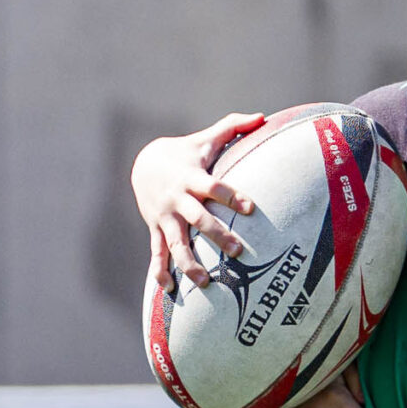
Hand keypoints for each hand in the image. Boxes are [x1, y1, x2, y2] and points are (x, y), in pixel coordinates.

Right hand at [133, 113, 265, 295]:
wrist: (144, 164)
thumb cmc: (186, 152)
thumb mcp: (206, 138)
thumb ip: (233, 127)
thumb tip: (262, 116)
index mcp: (192, 178)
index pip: (214, 188)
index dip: (231, 196)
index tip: (250, 208)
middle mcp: (177, 200)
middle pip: (198, 220)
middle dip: (217, 235)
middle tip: (237, 251)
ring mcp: (164, 217)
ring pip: (175, 244)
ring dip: (188, 264)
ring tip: (205, 282)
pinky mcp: (155, 229)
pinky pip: (157, 254)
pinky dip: (161, 272)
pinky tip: (169, 291)